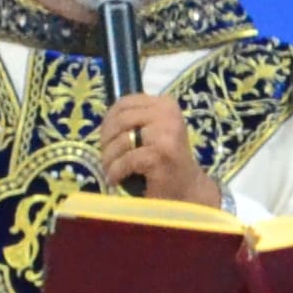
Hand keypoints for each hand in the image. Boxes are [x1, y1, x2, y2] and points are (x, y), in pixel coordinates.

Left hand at [96, 91, 215, 205]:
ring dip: (109, 158)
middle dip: (106, 140)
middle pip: (121, 121)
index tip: (105, 139)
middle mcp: (169, 115)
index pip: (125, 103)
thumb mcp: (153, 131)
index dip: (108, 121)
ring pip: (122, 141)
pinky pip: (126, 160)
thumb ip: (135, 120)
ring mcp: (166, 135)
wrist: (187, 189)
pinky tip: (115, 179)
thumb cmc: (165, 160)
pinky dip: (115, 172)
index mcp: (166, 105)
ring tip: (109, 170)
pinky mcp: (161, 155)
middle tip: (106, 157)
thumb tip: (106, 118)